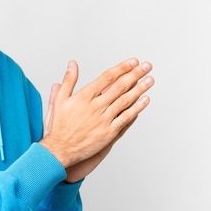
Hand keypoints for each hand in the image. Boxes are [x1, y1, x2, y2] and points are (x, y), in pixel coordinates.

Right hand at [39, 58, 153, 176]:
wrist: (60, 149)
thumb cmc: (60, 125)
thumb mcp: (60, 100)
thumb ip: (68, 80)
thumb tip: (73, 64)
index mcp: (84, 96)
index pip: (107, 77)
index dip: (122, 68)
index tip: (132, 62)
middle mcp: (95, 106)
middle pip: (119, 86)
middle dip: (135, 74)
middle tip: (146, 66)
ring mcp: (103, 119)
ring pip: (125, 101)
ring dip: (139, 89)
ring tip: (150, 80)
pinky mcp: (108, 132)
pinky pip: (126, 118)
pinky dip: (137, 109)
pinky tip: (145, 100)